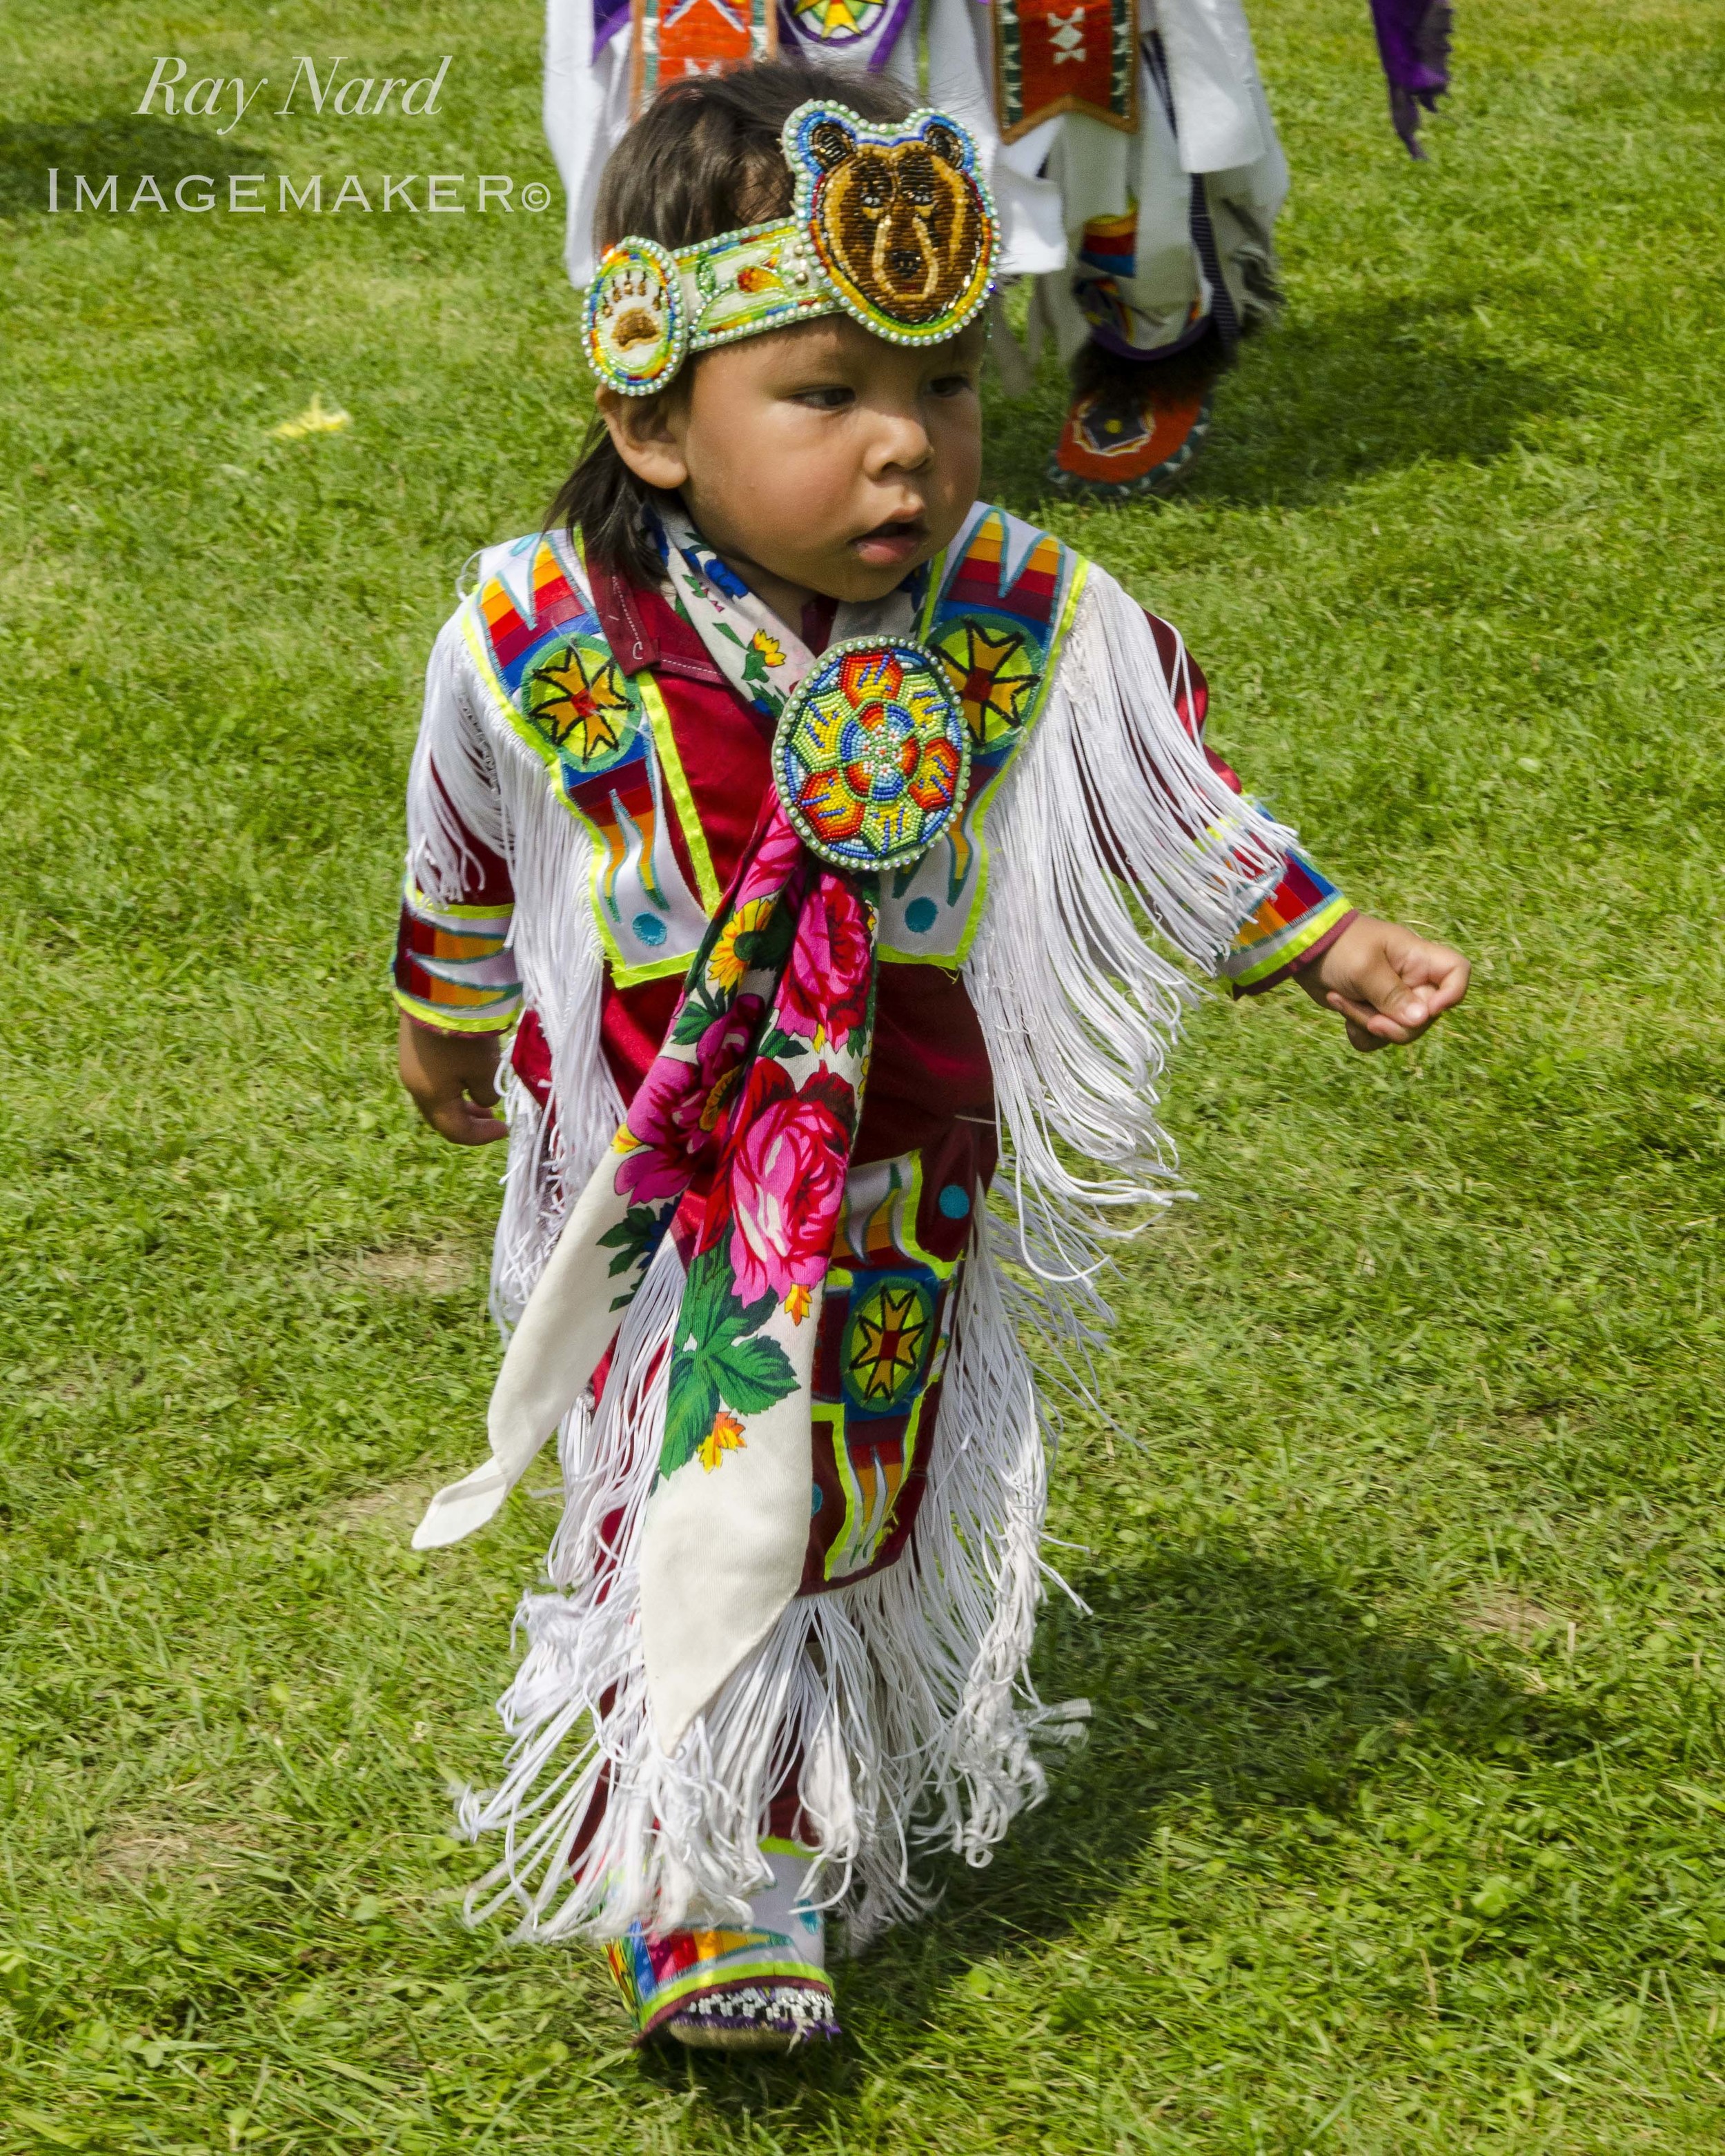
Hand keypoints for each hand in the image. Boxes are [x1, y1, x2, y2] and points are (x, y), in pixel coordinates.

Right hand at [397, 1013, 508, 1142]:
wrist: (436, 991)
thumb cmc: (465, 1036)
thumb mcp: (485, 1069)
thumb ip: (486, 1093)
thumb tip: (483, 1100)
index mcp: (431, 1097)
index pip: (455, 1131)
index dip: (481, 1136)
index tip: (504, 1128)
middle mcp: (414, 1085)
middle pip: (441, 1117)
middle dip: (468, 1122)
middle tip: (491, 1119)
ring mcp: (410, 1066)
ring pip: (435, 1098)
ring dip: (459, 1103)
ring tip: (481, 1099)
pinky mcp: (412, 1048)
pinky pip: (431, 1079)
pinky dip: (450, 1086)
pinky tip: (466, 1073)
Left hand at [1296, 914, 1468, 1052]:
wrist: (1302, 949)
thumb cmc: (1337, 946)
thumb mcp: (1364, 968)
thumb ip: (1392, 994)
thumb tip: (1421, 1019)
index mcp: (1418, 958)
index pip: (1457, 973)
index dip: (1453, 994)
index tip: (1428, 1008)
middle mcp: (1412, 979)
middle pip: (1427, 1016)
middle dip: (1398, 1025)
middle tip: (1370, 1020)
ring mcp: (1393, 997)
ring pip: (1401, 1030)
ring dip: (1371, 1027)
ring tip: (1343, 1002)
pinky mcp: (1373, 1011)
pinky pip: (1378, 1037)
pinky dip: (1360, 1032)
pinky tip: (1341, 1010)